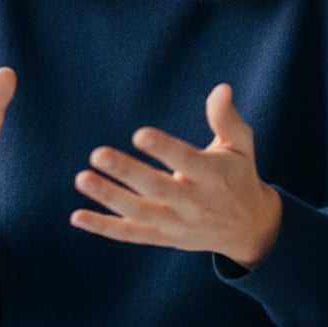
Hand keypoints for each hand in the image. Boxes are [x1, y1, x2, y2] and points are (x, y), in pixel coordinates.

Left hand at [71, 84, 282, 269]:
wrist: (250, 228)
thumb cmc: (239, 175)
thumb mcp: (241, 145)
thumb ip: (227, 118)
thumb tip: (221, 88)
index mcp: (213, 175)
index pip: (186, 160)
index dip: (164, 148)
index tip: (140, 134)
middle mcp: (194, 202)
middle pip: (156, 188)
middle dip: (126, 172)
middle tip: (97, 154)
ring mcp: (177, 224)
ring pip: (139, 213)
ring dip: (109, 197)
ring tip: (82, 178)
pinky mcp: (164, 238)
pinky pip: (130, 235)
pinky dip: (104, 228)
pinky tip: (77, 216)